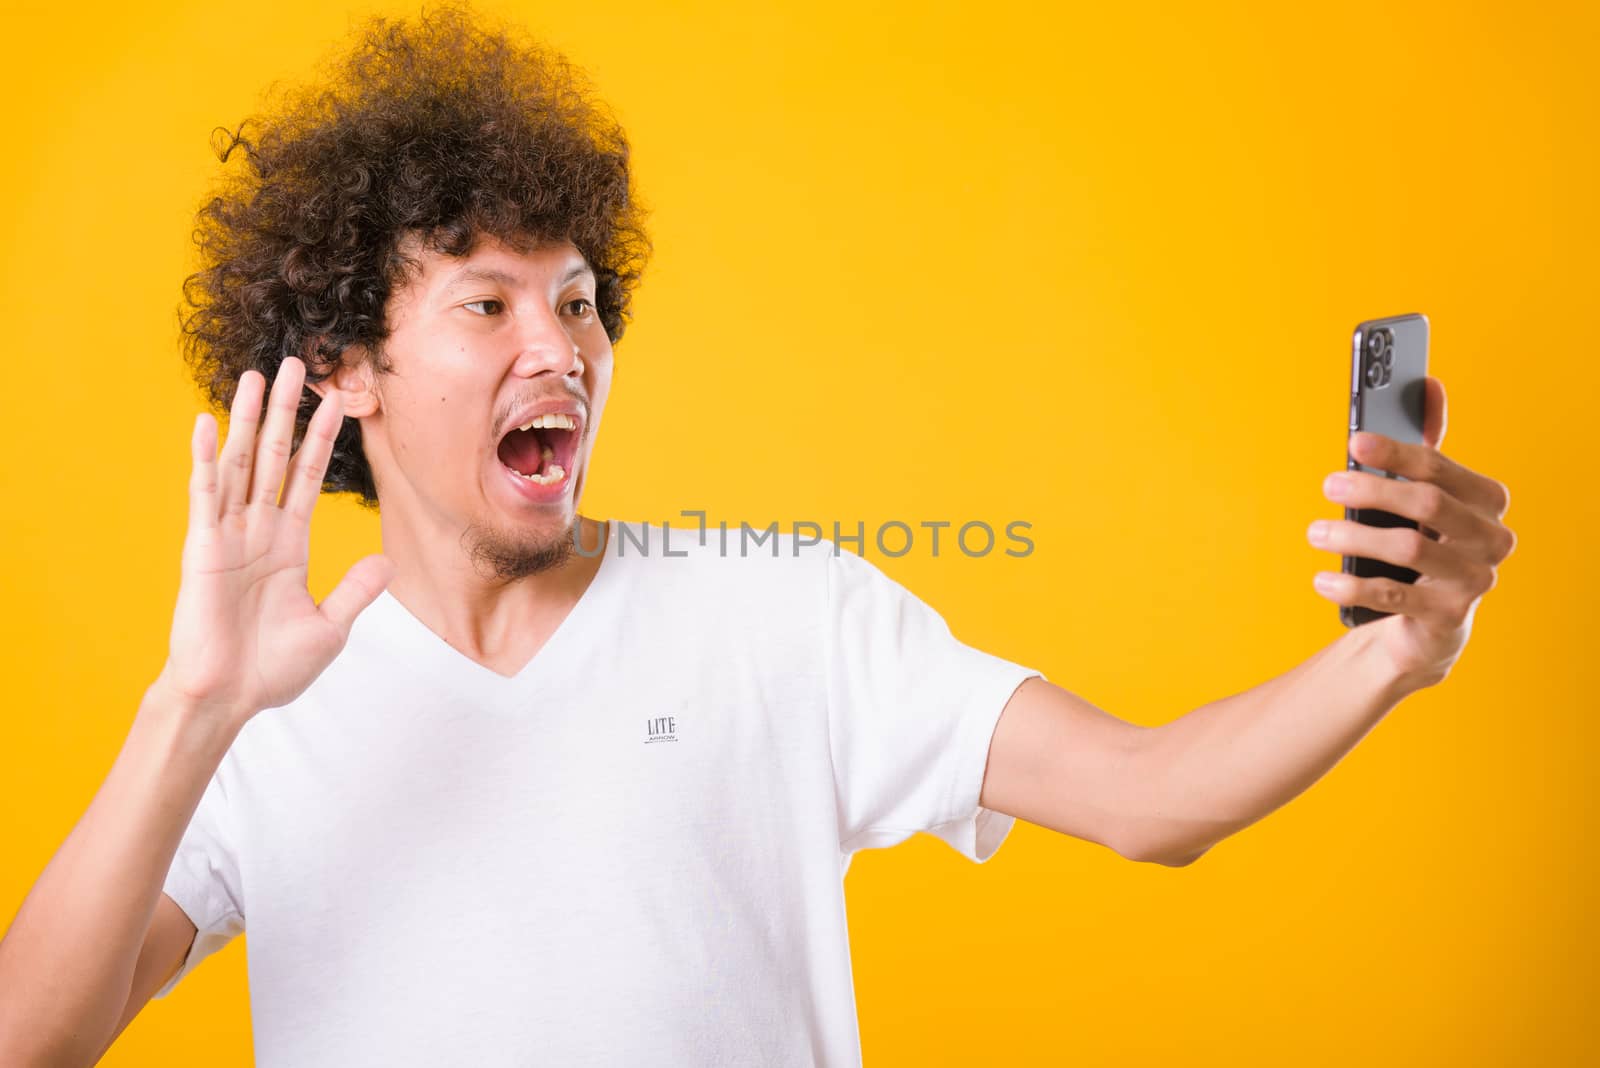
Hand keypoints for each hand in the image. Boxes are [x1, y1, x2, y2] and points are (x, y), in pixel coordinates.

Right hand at [158, 356, 394, 726]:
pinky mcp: (203, 548)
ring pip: (242, 464)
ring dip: (249, 420)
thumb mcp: (329, 626)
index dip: (322, 439)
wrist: (229, 698)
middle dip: (287, 412)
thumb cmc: (271, 669)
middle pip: (276, 457)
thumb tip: (388, 562)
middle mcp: (258, 530)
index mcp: (287, 544)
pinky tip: (209, 423)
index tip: (338, 400)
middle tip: (297, 365)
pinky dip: (207, 458)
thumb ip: (355, 590)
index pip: (308, 478)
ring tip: (256, 376)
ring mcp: (229, 535)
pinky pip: (205, 495)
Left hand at [1307, 376, 1516, 687]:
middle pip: (1427, 504)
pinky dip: (1352, 585)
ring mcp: (1475, 580)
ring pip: (1408, 549)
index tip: (1354, 442)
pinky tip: (1323, 579)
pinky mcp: (1449, 616)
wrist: (1431, 620)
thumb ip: (1426, 444)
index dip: (1395, 452)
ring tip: (1315, 532)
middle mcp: (1492, 538)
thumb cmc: (1426, 541)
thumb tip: (1427, 383)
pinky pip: (1394, 596)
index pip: (1439, 468)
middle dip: (1371, 491)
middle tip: (1328, 485)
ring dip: (1353, 537)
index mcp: (1487, 499)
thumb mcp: (1427, 495)